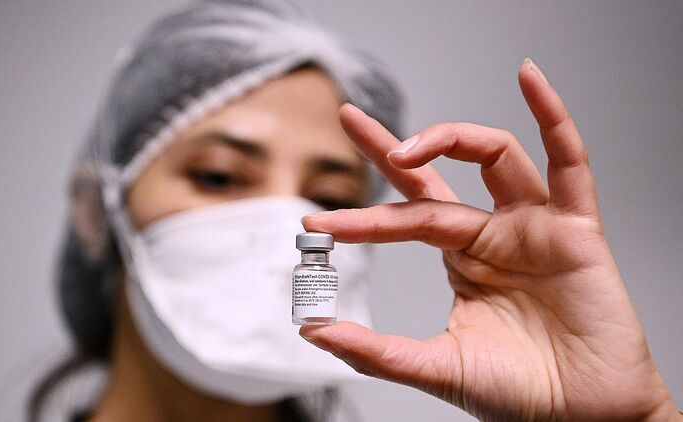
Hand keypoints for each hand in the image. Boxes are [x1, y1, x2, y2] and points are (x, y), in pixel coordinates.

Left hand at [300, 59, 680, 420]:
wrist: (584, 420)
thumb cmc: (521, 394)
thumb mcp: (436, 367)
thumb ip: (376, 350)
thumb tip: (315, 332)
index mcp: (463, 259)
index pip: (406, 214)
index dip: (363, 212)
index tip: (314, 219)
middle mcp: (495, 234)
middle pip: (440, 173)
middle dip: (394, 148)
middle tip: (351, 121)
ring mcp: (534, 227)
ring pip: (495, 157)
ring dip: (451, 139)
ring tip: (403, 150)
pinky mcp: (576, 230)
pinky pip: (570, 163)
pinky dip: (553, 118)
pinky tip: (530, 81)